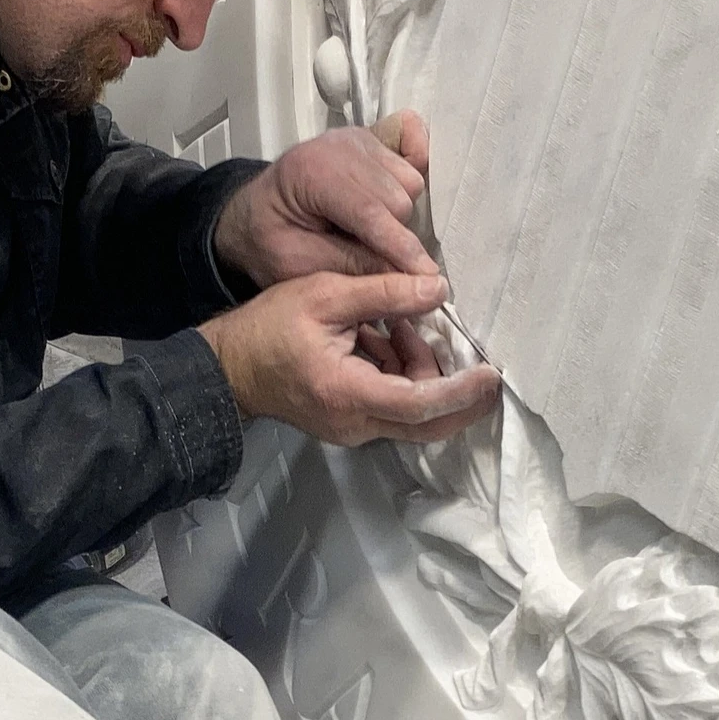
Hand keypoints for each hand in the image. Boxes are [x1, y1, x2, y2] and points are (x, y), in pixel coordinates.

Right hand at [197, 270, 499, 445]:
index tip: (491, 375)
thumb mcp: (326, 295)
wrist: (227, 367)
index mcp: (348, 392)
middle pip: (426, 423)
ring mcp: (351, 429)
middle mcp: (354, 423)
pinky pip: (392, 406)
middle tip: (487, 367)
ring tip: (398, 324)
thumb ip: (385, 292)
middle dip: (461, 397)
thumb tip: (439, 290)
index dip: (461, 392)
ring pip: (412, 412)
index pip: (420, 404)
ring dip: (421, 370)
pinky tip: (383, 337)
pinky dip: (401, 374)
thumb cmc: (270, 327)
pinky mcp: (349, 423)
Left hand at [214, 110, 436, 288]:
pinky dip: (411, 184)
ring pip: (411, 184)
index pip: (370, 212)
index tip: (425, 280)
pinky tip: (390, 205)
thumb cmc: (269, 241)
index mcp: (311, 172)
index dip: (401, 249)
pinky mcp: (374, 140)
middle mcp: (339, 146)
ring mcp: (359, 139)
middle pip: (398, 199)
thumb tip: (408, 277)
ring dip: (400, 216)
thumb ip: (353, 266)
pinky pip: (414, 161)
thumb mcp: (299, 265)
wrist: (254, 214)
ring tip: (369, 234)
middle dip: (396, 237)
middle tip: (377, 262)